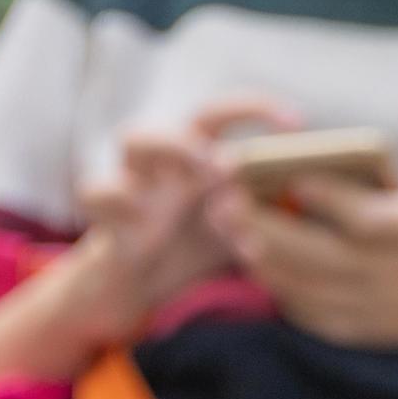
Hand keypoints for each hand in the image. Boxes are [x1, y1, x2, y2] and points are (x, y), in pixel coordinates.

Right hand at [61, 95, 298, 346]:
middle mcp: (167, 164)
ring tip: (206, 180)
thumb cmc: (188, 247)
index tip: (297, 123)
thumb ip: (258, 216)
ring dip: (173, 146)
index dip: (257, 108)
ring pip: (134, 136)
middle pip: (190, 111)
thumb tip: (300, 204)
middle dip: (214, 125)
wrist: (135, 290)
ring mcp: (134, 186)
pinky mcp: (108, 218)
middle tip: (232, 167)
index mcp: (197, 158)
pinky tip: (145, 225)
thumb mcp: (232, 230)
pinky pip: (97, 191)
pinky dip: (120, 202)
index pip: (221, 115)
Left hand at [213, 100, 397, 365]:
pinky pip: (324, 322)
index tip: (277, 168)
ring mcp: (385, 308)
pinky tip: (271, 278)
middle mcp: (395, 275)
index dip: (310, 190)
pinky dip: (291, 302)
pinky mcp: (383, 332)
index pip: (352, 211)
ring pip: (310, 290)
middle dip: (263, 227)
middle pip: (313, 254)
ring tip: (232, 234)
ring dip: (266, 263)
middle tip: (222, 201)